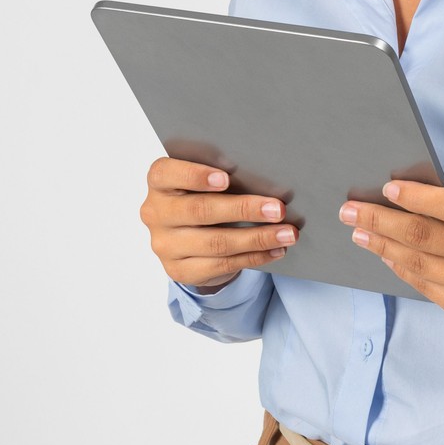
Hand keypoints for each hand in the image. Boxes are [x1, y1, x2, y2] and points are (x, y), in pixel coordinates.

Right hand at [140, 157, 297, 291]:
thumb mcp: (203, 182)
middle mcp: (156, 213)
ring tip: (287, 233)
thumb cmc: (202, 195)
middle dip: (243, 210)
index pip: (167, 173)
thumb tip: (266, 181)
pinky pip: (221, 264)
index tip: (227, 178)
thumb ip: (222, 177)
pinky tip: (275, 249)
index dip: (195, 175)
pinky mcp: (179, 270)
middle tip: (278, 209)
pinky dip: (253, 256)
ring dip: (257, 238)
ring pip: (215, 243)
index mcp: (159, 182)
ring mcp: (165, 245)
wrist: (188, 238)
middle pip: (200, 211)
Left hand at [339, 178, 443, 332]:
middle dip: (382, 221)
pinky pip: (424, 285)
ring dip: (382, 245)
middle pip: (427, 237)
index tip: (387, 188)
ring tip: (358, 231)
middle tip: (350, 210)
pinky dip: (399, 266)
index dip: (419, 198)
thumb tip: (415, 187)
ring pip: (419, 264)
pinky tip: (383, 252)